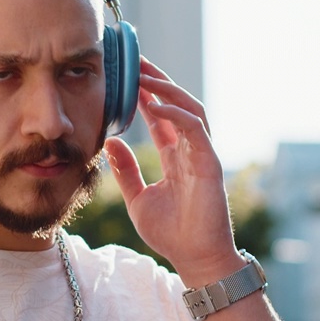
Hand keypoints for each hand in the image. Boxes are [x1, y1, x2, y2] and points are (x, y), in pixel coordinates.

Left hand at [104, 58, 240, 283]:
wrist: (194, 259)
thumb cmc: (171, 232)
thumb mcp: (137, 198)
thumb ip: (125, 170)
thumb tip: (109, 142)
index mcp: (175, 156)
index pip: (161, 115)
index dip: (146, 94)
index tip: (126, 75)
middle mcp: (190, 150)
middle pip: (176, 104)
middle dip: (157, 81)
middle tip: (134, 61)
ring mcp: (202, 154)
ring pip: (189, 109)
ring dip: (167, 90)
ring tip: (145, 75)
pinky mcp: (210, 163)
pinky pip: (195, 129)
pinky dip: (176, 114)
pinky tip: (155, 105)